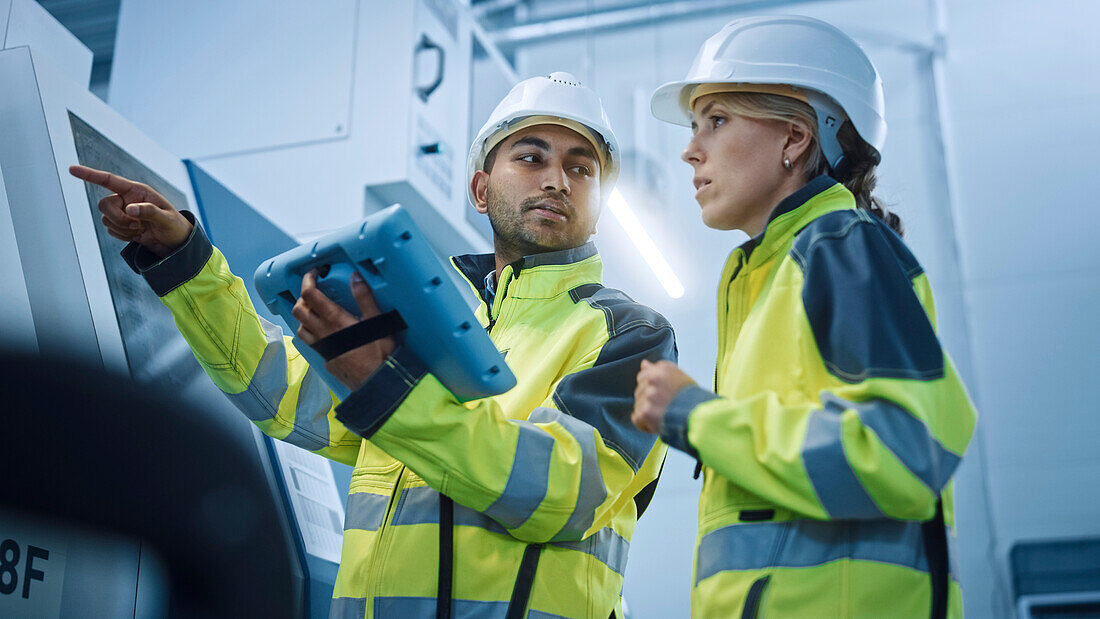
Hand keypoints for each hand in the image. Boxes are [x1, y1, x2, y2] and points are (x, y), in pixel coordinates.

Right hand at [69, 165, 192, 257]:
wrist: (175, 243)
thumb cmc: (175, 227)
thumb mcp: (167, 219)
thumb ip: (150, 212)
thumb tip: (130, 208)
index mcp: (137, 191)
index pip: (109, 180)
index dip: (90, 175)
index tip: (72, 169)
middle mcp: (127, 199)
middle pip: (104, 204)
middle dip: (117, 218)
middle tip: (137, 225)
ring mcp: (123, 213)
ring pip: (105, 219)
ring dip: (122, 228)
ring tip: (141, 229)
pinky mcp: (121, 226)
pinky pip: (111, 230)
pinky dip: (122, 235)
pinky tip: (137, 235)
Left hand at [293, 270, 395, 389]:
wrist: (375, 381)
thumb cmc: (379, 353)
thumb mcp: (376, 320)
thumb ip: (364, 297)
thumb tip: (355, 277)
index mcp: (334, 319)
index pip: (310, 294)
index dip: (308, 280)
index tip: (314, 273)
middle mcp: (323, 332)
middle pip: (299, 309)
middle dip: (303, 296)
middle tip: (316, 290)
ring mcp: (321, 347)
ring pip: (300, 326)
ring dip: (304, 315)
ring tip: (316, 310)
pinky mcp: (325, 358)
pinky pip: (309, 341)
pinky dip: (310, 330)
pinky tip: (323, 330)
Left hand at [632, 359, 695, 433]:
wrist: (700, 417)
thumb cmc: (693, 399)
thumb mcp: (679, 377)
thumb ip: (658, 369)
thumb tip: (644, 364)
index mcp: (662, 368)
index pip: (643, 375)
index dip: (652, 388)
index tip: (664, 395)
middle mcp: (653, 379)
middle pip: (640, 391)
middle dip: (649, 401)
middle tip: (667, 407)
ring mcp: (648, 395)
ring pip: (638, 405)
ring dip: (648, 413)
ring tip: (666, 415)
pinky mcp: (645, 412)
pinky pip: (637, 419)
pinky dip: (646, 425)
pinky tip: (660, 423)